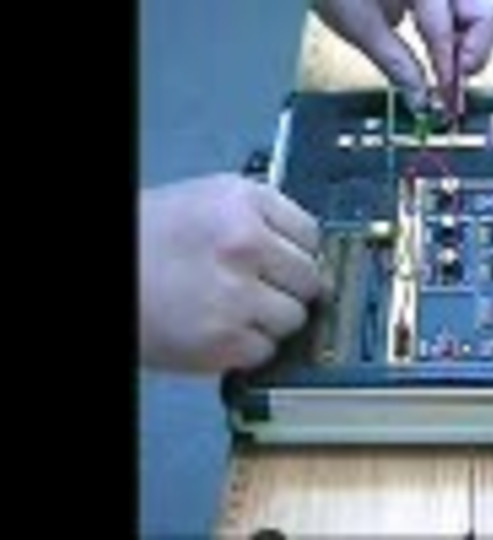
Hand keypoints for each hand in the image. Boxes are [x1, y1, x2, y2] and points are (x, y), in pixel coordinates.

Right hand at [138, 174, 330, 373]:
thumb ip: (261, 219)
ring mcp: (238, 294)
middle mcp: (246, 244)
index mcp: (244, 202)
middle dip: (289, 287)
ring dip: (271, 320)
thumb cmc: (146, 240)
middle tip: (260, 288)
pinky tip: (221, 329)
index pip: (312, 234)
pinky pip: (266, 350)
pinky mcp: (225, 339)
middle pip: (310, 278)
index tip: (291, 262)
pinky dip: (248, 347)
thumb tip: (306, 249)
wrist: (112, 272)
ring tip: (235, 309)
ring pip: (294, 318)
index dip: (300, 253)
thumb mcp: (207, 202)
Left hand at [314, 0, 492, 116]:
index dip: (449, 70)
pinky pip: (464, 4)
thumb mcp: (360, 25)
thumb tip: (419, 97)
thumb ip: (396, 63)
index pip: (445, 32)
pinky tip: (469, 44)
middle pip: (483, 14)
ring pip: (479, 10)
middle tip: (457, 82)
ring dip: (473, 41)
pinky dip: (467, 25)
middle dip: (475, 51)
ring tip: (459, 68)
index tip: (449, 98)